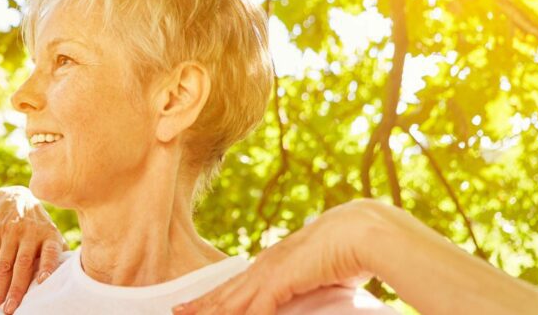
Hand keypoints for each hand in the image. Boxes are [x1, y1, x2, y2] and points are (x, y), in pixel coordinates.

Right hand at [0, 186, 65, 314]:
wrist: (14, 198)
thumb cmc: (39, 227)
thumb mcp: (52, 234)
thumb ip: (59, 255)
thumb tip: (72, 280)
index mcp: (50, 236)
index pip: (50, 253)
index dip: (48, 266)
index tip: (44, 282)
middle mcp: (31, 233)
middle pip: (22, 265)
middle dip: (15, 290)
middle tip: (9, 311)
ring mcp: (12, 231)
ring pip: (4, 265)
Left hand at [173, 199, 392, 314]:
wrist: (361, 231)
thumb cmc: (350, 249)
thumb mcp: (320, 272)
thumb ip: (307, 284)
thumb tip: (309, 290)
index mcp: (273, 261)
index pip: (236, 283)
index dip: (214, 296)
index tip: (196, 304)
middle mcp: (265, 265)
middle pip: (224, 292)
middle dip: (200, 306)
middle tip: (177, 313)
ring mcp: (269, 272)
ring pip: (230, 302)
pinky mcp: (278, 281)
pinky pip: (255, 311)